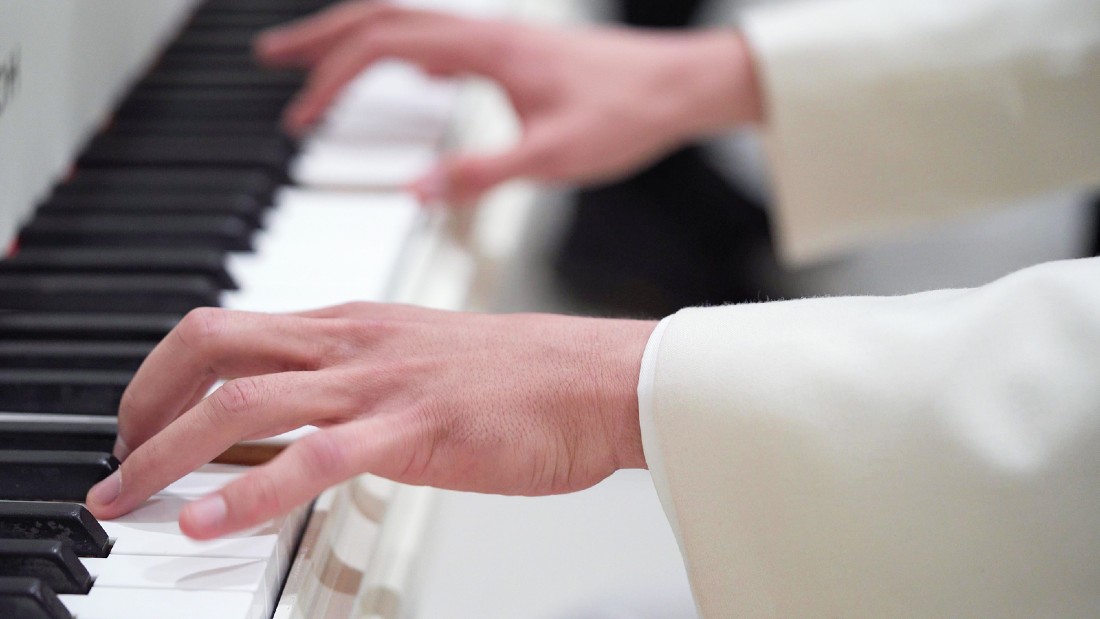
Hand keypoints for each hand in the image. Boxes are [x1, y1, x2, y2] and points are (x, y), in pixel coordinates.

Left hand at [86, 303, 655, 538]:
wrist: (598, 379)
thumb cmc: (525, 375)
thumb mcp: (421, 361)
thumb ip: (358, 380)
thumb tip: (309, 421)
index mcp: (354, 323)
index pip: (229, 328)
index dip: (164, 373)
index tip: (144, 419)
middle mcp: (353, 341)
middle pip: (212, 347)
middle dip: (143, 404)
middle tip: (119, 459)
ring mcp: (380, 381)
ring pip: (242, 401)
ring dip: (167, 452)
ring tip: (130, 498)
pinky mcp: (412, 428)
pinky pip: (313, 457)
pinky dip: (247, 492)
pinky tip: (209, 520)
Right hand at [255, 2, 762, 201]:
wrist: (685, 84)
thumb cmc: (630, 112)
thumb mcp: (553, 157)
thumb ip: (481, 174)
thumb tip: (416, 193)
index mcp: (484, 48)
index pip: (382, 47)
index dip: (330, 78)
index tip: (298, 117)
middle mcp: (484, 33)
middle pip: (379, 17)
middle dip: (318, 38)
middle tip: (271, 60)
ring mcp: (497, 38)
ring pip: (406, 23)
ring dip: (355, 40)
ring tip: (316, 65)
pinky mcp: (514, 52)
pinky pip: (440, 39)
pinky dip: (402, 53)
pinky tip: (409, 80)